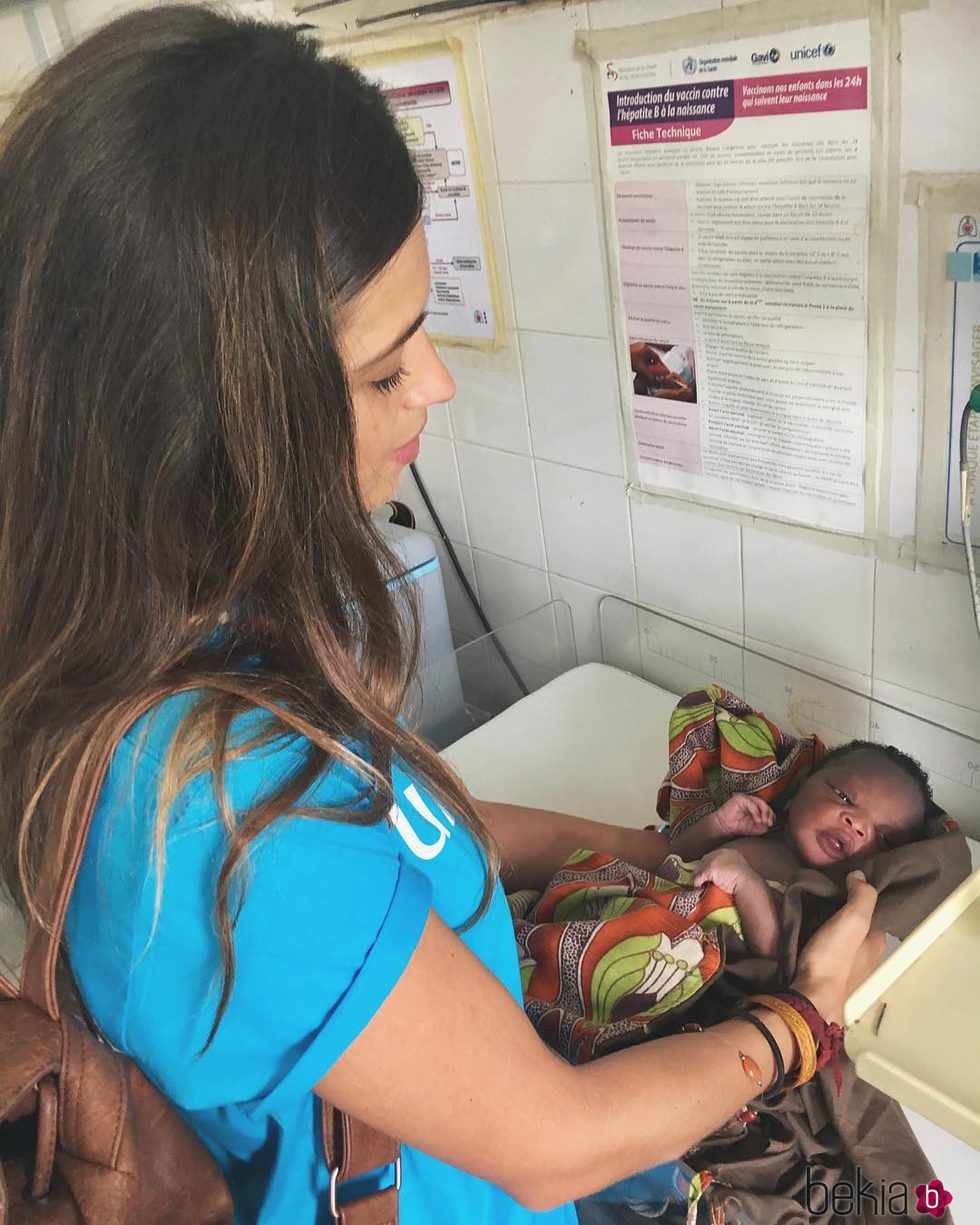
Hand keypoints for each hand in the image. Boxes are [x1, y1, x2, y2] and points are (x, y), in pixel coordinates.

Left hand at [692, 847, 759, 895]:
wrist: (748, 885)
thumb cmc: (746, 881)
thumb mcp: (738, 871)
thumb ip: (729, 869)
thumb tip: (720, 877)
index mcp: (730, 852)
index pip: (714, 855)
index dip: (709, 864)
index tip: (707, 871)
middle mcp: (721, 853)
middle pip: (706, 859)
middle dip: (702, 869)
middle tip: (701, 879)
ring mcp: (715, 860)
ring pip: (701, 868)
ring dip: (698, 876)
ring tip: (699, 884)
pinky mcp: (710, 869)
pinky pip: (699, 876)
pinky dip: (697, 883)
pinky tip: (698, 888)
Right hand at [712, 794, 773, 838]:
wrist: (725, 827)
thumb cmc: (738, 826)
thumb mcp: (756, 828)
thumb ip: (764, 825)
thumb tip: (769, 823)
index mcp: (756, 807)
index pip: (767, 808)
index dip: (771, 815)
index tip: (771, 824)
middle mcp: (752, 801)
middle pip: (765, 804)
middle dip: (768, 814)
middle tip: (768, 822)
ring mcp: (746, 799)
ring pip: (760, 802)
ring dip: (763, 812)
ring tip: (763, 821)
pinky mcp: (740, 798)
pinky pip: (751, 803)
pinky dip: (756, 812)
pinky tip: (756, 819)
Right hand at [791, 871, 880, 1022]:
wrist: (809, 998)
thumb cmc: (834, 959)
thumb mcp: (853, 922)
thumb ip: (861, 897)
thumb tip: (861, 876)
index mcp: (876, 945)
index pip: (875, 915)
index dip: (862, 899)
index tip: (846, 883)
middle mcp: (866, 960)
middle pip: (858, 929)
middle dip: (845, 913)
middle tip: (825, 894)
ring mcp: (846, 973)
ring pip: (842, 941)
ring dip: (831, 928)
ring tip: (813, 908)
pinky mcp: (825, 979)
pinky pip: (826, 952)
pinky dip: (821, 941)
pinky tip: (807, 932)